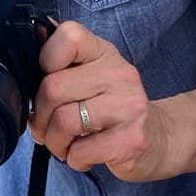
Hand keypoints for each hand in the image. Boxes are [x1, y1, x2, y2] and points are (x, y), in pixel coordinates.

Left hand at [29, 20, 170, 181]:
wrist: (161, 139)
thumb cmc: (115, 109)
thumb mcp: (93, 76)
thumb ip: (65, 63)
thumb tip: (34, 36)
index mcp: (104, 53)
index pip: (68, 36)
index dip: (46, 60)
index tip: (48, 80)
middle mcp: (119, 74)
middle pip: (53, 88)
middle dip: (41, 117)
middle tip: (48, 128)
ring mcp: (129, 106)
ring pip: (64, 121)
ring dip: (54, 142)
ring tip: (65, 145)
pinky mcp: (131, 139)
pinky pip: (80, 151)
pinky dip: (74, 159)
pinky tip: (85, 155)